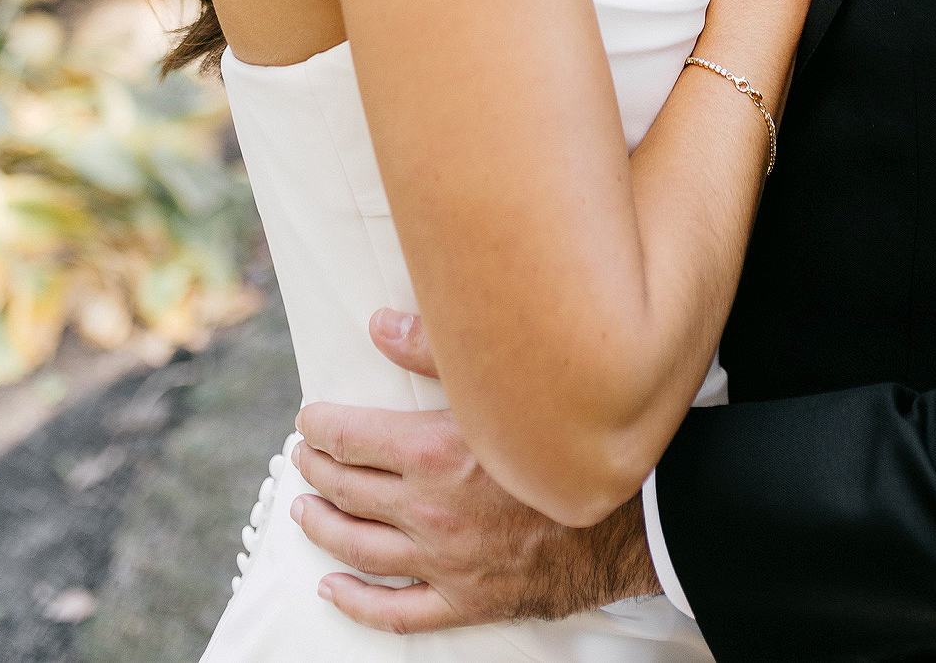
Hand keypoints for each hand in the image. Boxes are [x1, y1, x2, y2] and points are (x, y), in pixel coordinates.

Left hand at [294, 311, 661, 631]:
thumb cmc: (570, 436)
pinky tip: (333, 588)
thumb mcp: (504, 382)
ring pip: (359, 548)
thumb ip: (437, 349)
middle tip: (302, 457)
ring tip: (304, 511)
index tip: (309, 419)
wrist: (633, 513)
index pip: (350, 438)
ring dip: (324, 527)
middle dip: (317, 469)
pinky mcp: (465, 600)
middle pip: (348, 489)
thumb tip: (378, 325)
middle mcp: (429, 510)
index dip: (321, 427)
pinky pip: (395, 610)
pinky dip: (356, 602)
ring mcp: (444, 561)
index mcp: (434, 452)